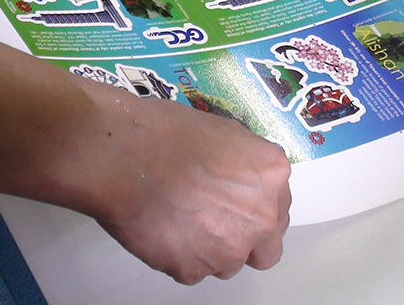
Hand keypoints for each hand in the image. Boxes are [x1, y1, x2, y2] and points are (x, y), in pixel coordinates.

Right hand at [80, 84, 291, 284]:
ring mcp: (229, 249)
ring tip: (180, 221)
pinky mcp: (193, 270)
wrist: (123, 156)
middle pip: (266, 249)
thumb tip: (243, 179)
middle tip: (215, 222)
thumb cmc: (167, 134)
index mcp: (271, 176)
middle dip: (245, 239)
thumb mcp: (224, 132)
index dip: (256, 207)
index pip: (280, 209)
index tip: (237, 203)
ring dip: (211, 250)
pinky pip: (192, 270)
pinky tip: (162, 228)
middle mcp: (260, 218)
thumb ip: (247, 164)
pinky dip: (179, 255)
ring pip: (228, 264)